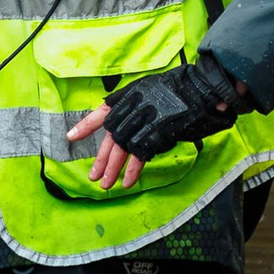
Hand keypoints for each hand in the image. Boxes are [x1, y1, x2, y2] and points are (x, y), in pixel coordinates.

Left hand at [64, 54, 247, 189]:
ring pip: (122, 149)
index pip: (102, 113)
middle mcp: (132, 109)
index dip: (86, 125)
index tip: (71, 137)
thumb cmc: (179, 89)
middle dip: (102, 159)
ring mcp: (144, 122)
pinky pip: (140, 154)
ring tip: (106, 184)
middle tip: (93, 175)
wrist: (202, 89)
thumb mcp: (149, 90)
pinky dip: (133, 169)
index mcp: (128, 97)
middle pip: (111, 138)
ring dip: (113, 169)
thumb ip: (135, 106)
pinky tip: (127, 182)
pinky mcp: (156, 134)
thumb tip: (124, 126)